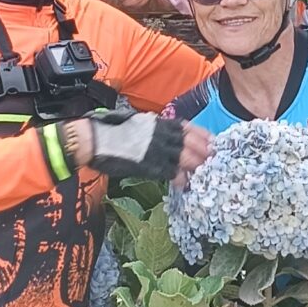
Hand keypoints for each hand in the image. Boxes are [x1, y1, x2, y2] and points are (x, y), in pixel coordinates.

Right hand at [65, 112, 211, 186]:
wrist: (93, 140)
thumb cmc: (109, 130)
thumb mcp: (135, 122)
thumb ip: (152, 127)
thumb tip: (163, 133)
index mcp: (157, 122)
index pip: (187, 127)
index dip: (202, 135)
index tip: (213, 142)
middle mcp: (160, 134)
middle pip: (191, 143)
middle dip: (204, 153)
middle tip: (213, 161)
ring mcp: (155, 150)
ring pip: (185, 158)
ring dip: (196, 167)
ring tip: (203, 174)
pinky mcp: (148, 166)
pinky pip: (171, 173)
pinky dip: (179, 179)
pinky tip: (184, 184)